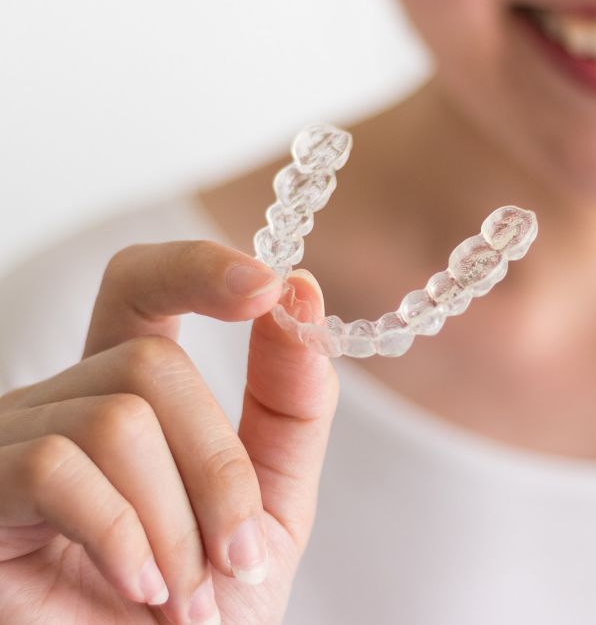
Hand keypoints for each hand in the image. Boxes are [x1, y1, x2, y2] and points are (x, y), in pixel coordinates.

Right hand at [0, 241, 338, 624]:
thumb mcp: (271, 499)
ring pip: (116, 420)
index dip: (196, 268)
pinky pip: (55, 469)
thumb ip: (290, 404)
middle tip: (237, 557)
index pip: (141, 285)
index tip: (269, 286)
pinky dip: (120, 536)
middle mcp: (64, 401)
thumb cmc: (207, 601)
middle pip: (152, 366)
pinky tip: (137, 588)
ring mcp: (13, 442)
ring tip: (185, 596)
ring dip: (176, 522)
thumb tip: (301, 290)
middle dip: (218, 468)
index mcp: (130, 392)